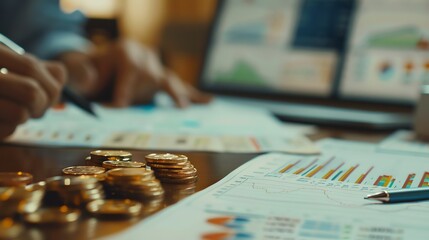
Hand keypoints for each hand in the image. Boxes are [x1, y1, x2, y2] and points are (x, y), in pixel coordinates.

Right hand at [0, 45, 65, 138]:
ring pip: (21, 114)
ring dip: (24, 118)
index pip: (31, 66)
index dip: (51, 86)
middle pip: (32, 93)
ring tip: (13, 113)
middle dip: (43, 105)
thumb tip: (60, 78)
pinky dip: (8, 131)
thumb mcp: (11, 67)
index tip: (51, 96)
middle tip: (36, 109)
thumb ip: (37, 69)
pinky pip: (7, 132)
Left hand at [60, 39, 211, 106]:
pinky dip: (194, 94)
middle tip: (129, 108)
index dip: (116, 98)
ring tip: (185, 107)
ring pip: (169, 80)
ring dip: (178, 94)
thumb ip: (82, 74)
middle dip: (139, 95)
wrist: (107, 61)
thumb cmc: (94, 69)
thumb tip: (88, 79)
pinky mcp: (164, 76)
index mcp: (125, 53)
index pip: (125, 80)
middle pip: (149, 79)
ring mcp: (158, 67)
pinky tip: (209, 101)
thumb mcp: (83, 68)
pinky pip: (180, 85)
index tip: (106, 110)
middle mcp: (146, 57)